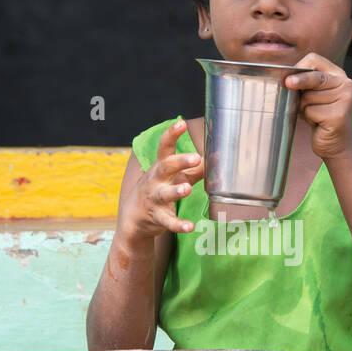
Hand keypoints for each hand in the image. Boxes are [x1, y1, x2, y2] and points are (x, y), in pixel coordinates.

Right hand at [122, 120, 204, 237]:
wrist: (134, 217)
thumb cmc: (159, 189)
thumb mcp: (173, 176)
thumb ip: (194, 169)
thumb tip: (217, 158)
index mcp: (160, 167)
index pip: (164, 147)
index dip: (171, 134)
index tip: (181, 123)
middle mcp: (155, 180)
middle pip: (165, 167)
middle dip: (179, 162)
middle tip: (195, 157)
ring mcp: (155, 199)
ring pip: (164, 194)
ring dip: (176, 191)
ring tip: (187, 189)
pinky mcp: (157, 217)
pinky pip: (168, 222)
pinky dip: (179, 225)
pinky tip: (190, 227)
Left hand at [283, 54, 351, 160]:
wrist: (338, 145)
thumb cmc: (321, 118)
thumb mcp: (313, 96)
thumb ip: (304, 86)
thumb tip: (285, 80)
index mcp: (338, 75)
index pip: (315, 60)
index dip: (299, 68)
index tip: (288, 77)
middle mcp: (346, 84)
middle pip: (314, 77)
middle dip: (298, 82)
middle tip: (287, 83)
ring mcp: (345, 99)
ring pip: (309, 97)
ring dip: (304, 108)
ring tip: (315, 116)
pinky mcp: (339, 115)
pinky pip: (311, 111)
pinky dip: (309, 119)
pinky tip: (319, 124)